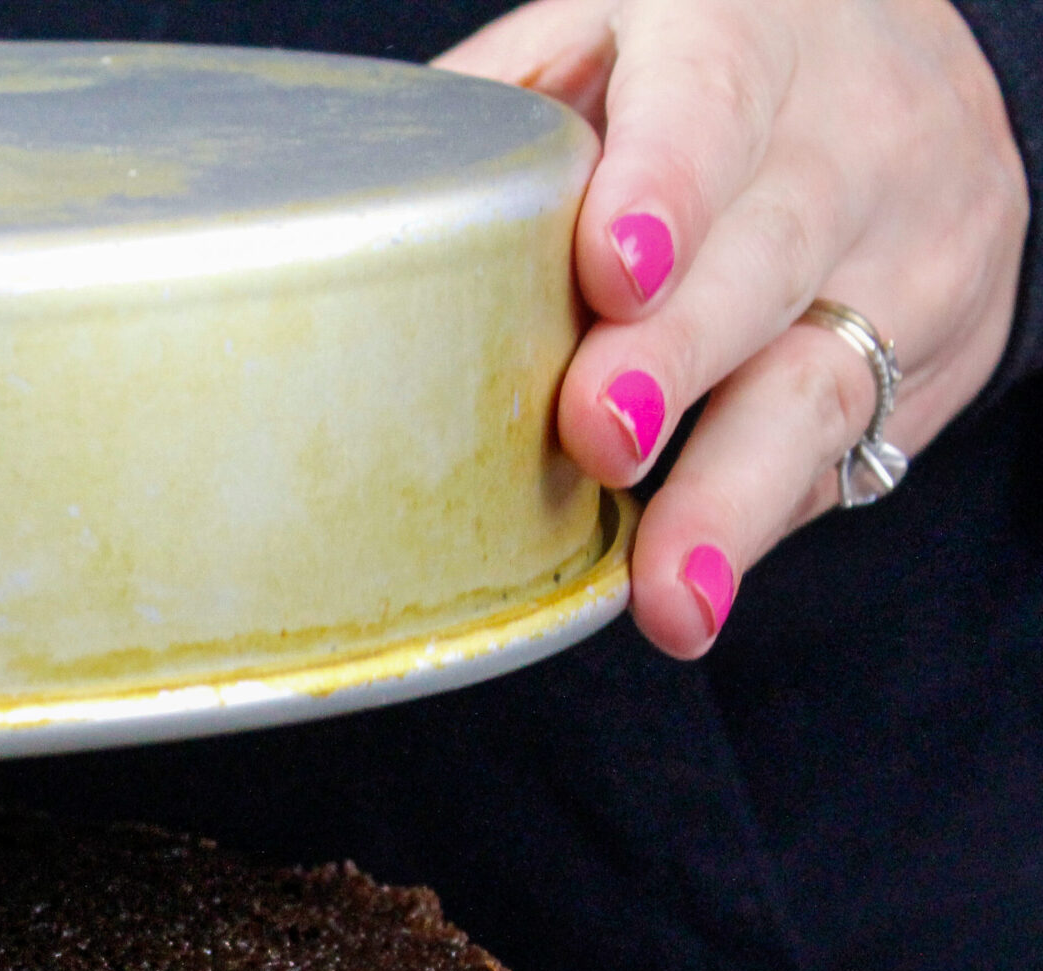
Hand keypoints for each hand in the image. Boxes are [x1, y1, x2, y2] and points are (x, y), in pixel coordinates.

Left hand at [437, 0, 1026, 656]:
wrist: (894, 74)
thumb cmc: (693, 77)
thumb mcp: (605, 45)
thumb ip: (509, 116)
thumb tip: (355, 207)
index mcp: (747, 33)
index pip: (713, 99)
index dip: (667, 184)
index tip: (613, 266)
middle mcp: (852, 136)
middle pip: (766, 254)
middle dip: (679, 354)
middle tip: (599, 430)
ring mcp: (913, 249)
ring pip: (823, 378)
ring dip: (731, 495)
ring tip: (669, 590)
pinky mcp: (939, 350)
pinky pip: (845, 450)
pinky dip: (756, 526)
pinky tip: (694, 590)